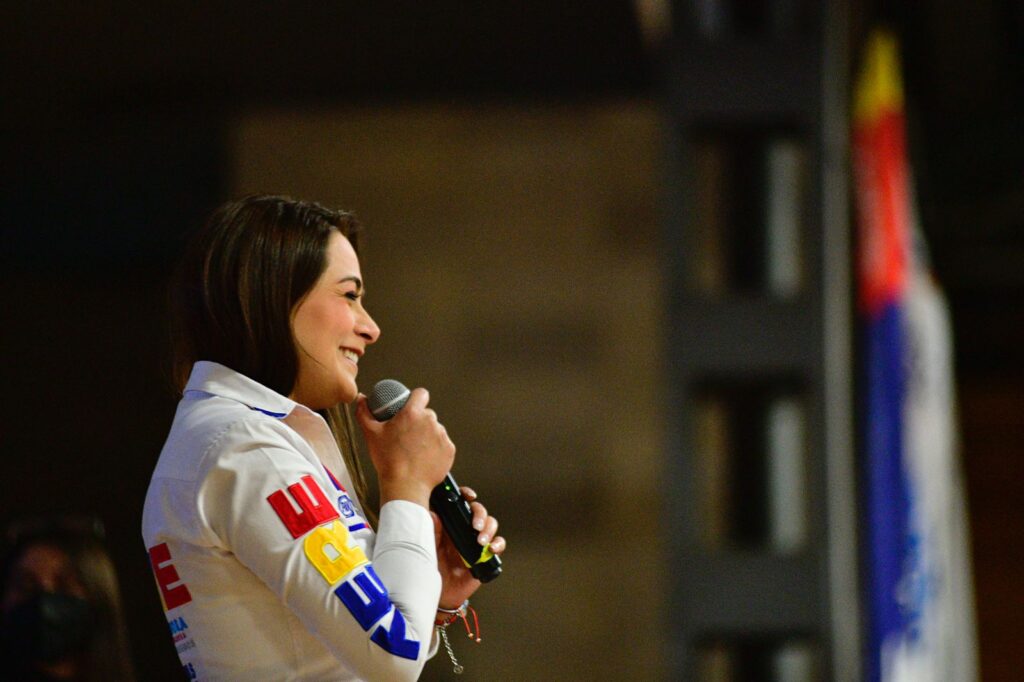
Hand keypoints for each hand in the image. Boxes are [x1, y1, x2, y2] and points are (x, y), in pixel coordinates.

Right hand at [355, 389, 454, 508]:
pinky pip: (443, 444)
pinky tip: (424, 457)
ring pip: (435, 429)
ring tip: (415, 449)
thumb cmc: (388, 461)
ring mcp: (442, 435)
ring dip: (428, 435)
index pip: (421, 394)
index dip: (416, 398)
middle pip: (427, 414)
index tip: (411, 406)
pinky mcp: (449, 449)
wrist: (405, 486)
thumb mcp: (371, 434)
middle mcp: (430, 421)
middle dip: (419, 421)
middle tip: (407, 435)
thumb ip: (365, 413)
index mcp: (412, 413)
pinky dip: (436, 449)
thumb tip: (361, 399)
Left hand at [434, 486, 505, 609]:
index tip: (470, 496)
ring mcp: (477, 541)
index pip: (461, 503)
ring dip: (489, 529)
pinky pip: (498, 544)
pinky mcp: (486, 555)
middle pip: (479, 511)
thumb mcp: (429, 549)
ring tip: (481, 541)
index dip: (467, 495)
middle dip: (480, 515)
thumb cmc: (433, 568)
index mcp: (451, 523)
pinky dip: (498, 544)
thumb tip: (432, 515)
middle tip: (475, 526)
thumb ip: (432, 533)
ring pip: (491, 524)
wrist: (441, 593)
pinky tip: (492, 549)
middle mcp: (466, 529)